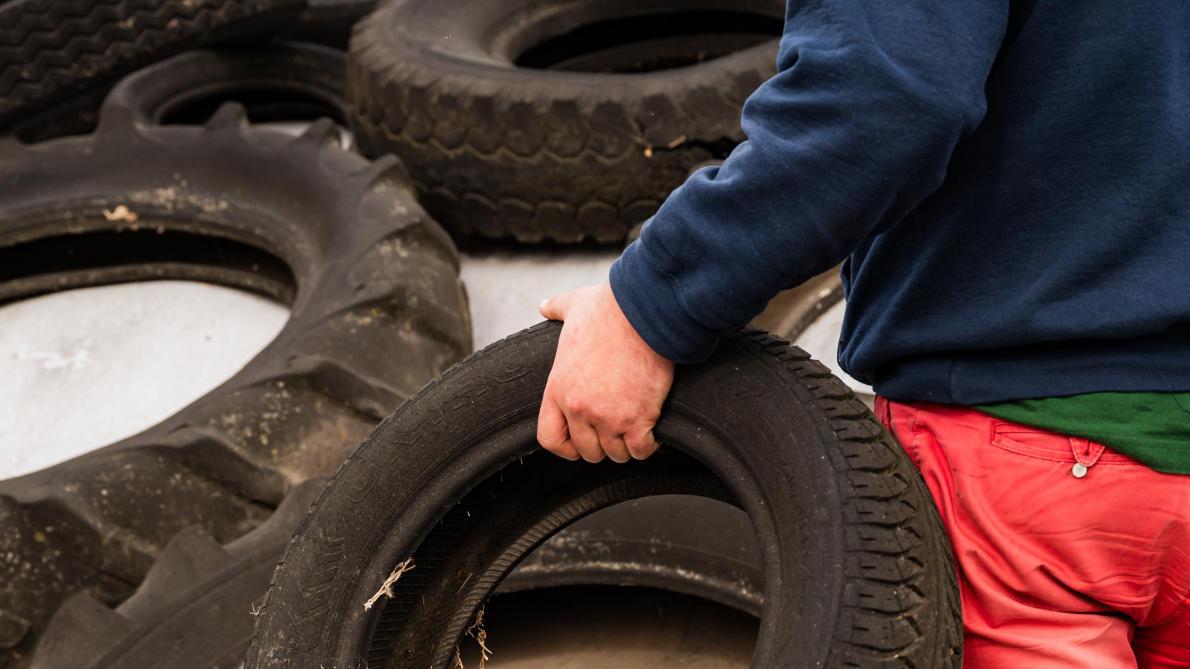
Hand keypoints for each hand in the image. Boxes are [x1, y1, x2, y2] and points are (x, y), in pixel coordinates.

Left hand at [537, 284, 674, 462]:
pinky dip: (649, 444)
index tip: (579, 443)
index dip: (566, 447)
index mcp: (558, 388)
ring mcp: (608, 417)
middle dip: (602, 444)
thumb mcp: (573, 306)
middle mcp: (579, 408)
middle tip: (616, 430)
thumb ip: (555, 309)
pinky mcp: (638, 419)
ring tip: (635, 428)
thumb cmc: (611, 309)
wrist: (644, 312)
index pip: (550, 438)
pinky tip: (652, 430)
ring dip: (626, 445)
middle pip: (588, 451)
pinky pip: (641, 450)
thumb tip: (544, 305)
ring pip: (616, 454)